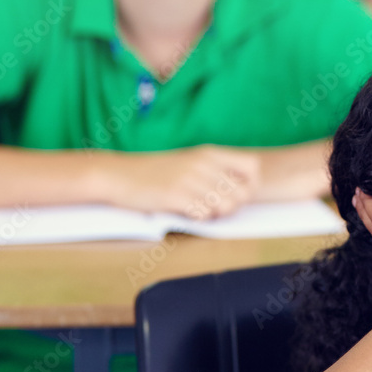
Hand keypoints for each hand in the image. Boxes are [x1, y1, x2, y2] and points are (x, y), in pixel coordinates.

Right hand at [101, 145, 260, 217]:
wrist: (119, 175)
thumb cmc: (157, 173)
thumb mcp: (190, 161)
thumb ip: (216, 170)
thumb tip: (246, 190)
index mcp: (209, 153)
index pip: (252, 167)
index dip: (251, 185)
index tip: (237, 195)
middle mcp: (203, 164)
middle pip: (242, 193)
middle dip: (233, 206)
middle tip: (215, 208)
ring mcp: (189, 179)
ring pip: (225, 206)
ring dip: (217, 214)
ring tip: (201, 211)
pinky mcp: (175, 196)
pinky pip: (203, 213)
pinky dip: (199, 218)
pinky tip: (187, 212)